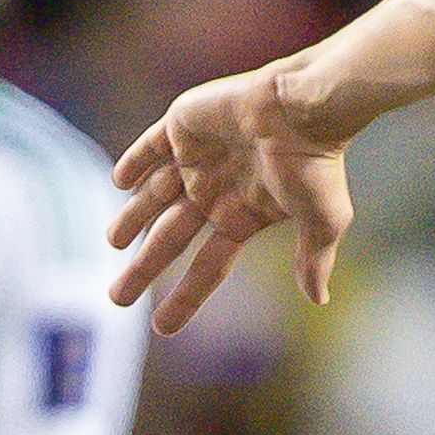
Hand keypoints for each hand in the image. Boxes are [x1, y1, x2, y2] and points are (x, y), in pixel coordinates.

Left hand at [106, 65, 352, 329]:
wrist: (303, 106)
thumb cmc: (315, 163)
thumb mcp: (322, 219)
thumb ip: (314, 258)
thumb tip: (320, 300)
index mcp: (243, 217)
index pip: (208, 266)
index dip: (185, 297)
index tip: (161, 328)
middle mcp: (216, 191)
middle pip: (170, 238)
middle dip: (144, 268)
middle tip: (116, 298)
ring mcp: (198, 159)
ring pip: (154, 196)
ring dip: (132, 219)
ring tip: (111, 243)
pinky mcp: (183, 125)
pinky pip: (151, 147)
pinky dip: (133, 162)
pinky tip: (118, 182)